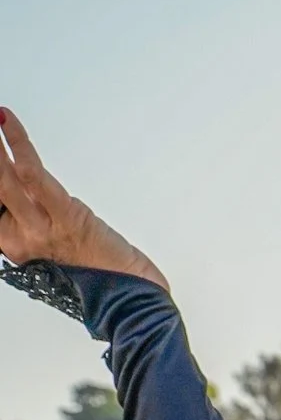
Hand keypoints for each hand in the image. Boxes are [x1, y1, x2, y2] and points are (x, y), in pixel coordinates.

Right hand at [0, 109, 167, 287]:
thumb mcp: (53, 248)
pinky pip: (33, 174)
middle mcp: (18, 238)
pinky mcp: (66, 217)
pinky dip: (17, 142)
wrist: (129, 299)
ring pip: (2, 178)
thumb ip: (33, 220)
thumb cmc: (98, 274)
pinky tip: (5, 120)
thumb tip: (22, 180)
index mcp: (12, 246)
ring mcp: (40, 228)